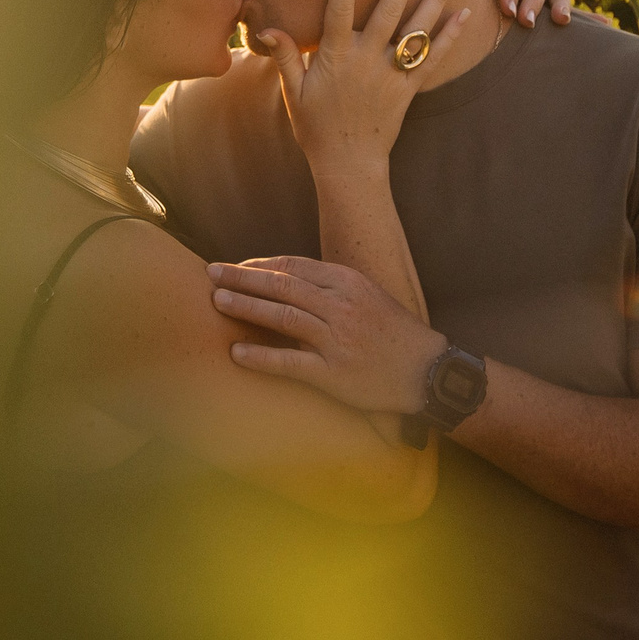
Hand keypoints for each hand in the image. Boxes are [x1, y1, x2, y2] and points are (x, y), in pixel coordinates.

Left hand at [209, 256, 446, 413]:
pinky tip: (237, 353)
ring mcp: (338, 340)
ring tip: (217, 302)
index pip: (294, 266)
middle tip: (211, 274)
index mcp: (348, 282)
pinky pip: (290, 362)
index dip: (259, 265)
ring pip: (283, 316)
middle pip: (282, 285)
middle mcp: (342, 306)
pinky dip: (261, 357)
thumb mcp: (367, 294)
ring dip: (246, 307)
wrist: (426, 371)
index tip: (235, 267)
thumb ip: (330, 286)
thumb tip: (285, 279)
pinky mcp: (335, 374)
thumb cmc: (393, 332)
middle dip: (242, 278)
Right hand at [251, 0, 472, 176]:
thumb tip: (268, 28)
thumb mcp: (293, 92)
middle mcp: (366, 58)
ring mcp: (391, 73)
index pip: (339, 6)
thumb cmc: (316, 128)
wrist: (348, 165)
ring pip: (417, 27)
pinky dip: (450, 36)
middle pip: (388, 7)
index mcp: (336, 55)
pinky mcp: (409, 88)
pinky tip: (465, 14)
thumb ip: (286, 57)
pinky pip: (434, 59)